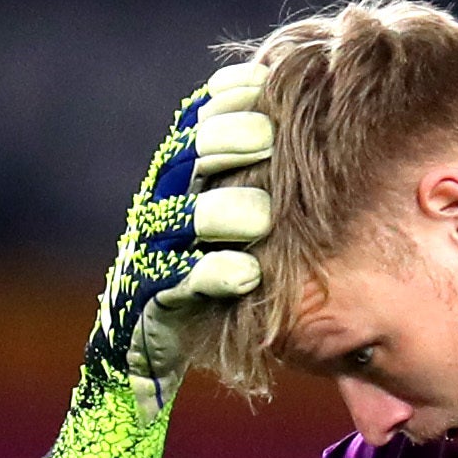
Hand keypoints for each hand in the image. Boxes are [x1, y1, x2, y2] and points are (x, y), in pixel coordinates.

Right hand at [29, 61, 273, 457]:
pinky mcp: (144, 310)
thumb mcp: (235, 236)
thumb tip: (317, 133)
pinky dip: (210, 276)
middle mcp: (153, 215)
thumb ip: (260, 188)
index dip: (224, 102)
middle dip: (222, 144)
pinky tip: (245, 271)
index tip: (265, 82)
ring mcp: (144, 261)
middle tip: (266, 134)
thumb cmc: (206, 298)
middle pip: (181, 163)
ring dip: (218, 212)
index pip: (193, 127)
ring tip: (260, 213)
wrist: (141, 375)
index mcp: (173, 187)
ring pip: (176, 222)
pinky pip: (174, 287)